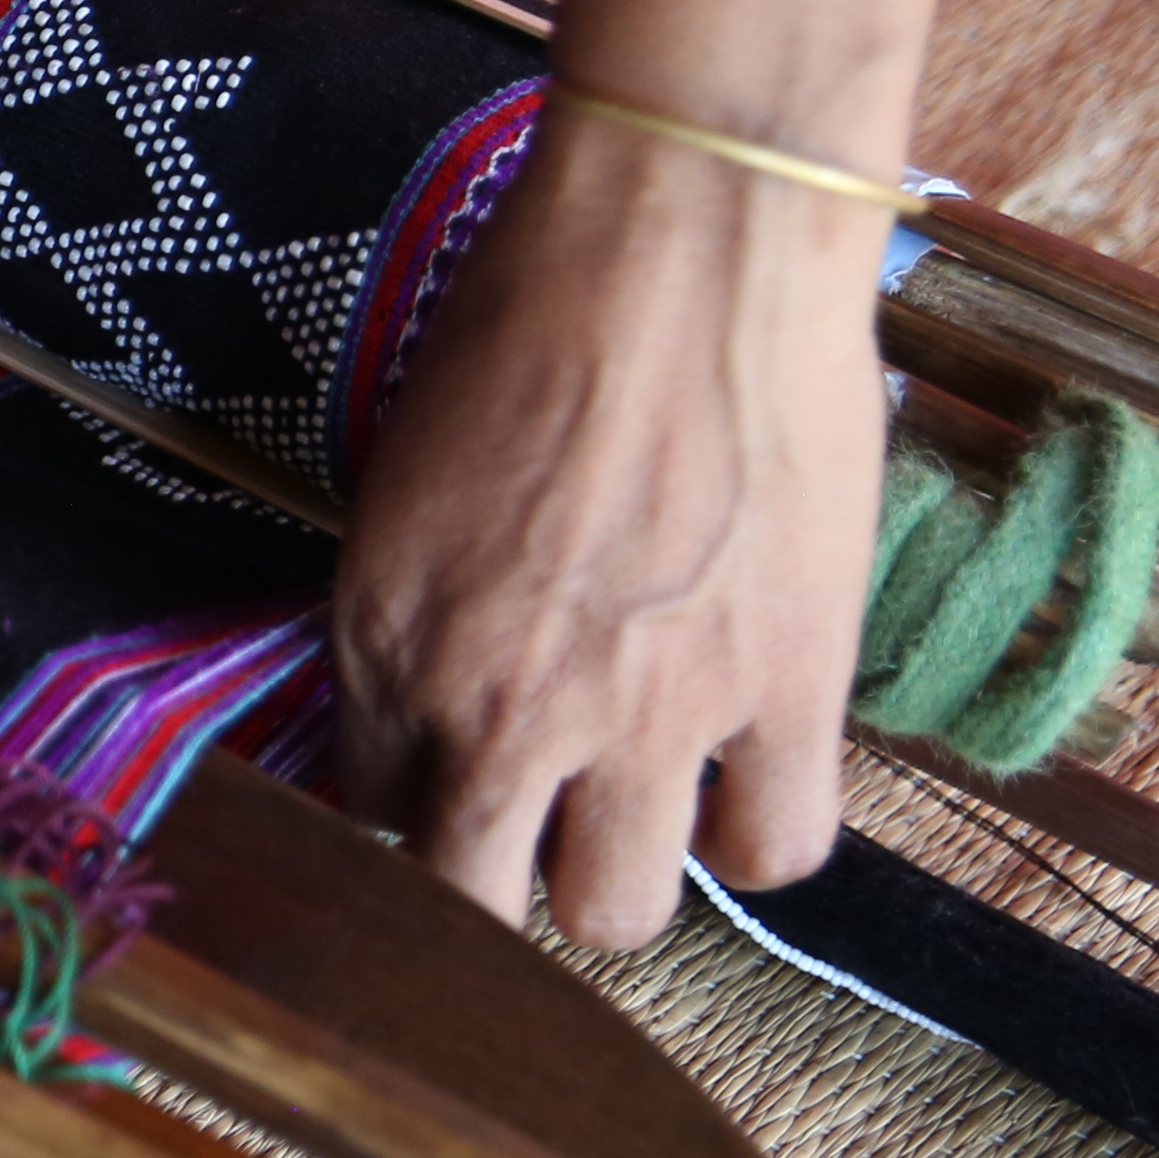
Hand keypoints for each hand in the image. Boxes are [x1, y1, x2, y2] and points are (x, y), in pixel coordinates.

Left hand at [325, 109, 891, 952]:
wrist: (682, 244)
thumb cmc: (532, 318)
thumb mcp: (409, 479)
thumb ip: (416, 610)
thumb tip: (437, 696)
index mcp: (388, 639)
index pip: (371, 809)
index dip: (420, 802)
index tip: (454, 779)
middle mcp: (498, 705)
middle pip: (475, 902)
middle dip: (501, 877)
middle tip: (543, 816)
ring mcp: (645, 716)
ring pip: (619, 913)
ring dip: (628, 870)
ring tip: (649, 803)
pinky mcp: (786, 693)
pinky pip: (778, 853)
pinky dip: (763, 831)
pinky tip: (753, 775)